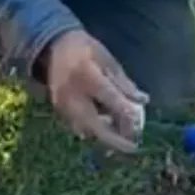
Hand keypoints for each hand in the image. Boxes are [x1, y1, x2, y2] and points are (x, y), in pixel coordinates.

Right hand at [42, 30, 147, 152]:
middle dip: (115, 140)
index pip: (111, 101)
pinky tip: (107, 129)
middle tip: (132, 148)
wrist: (52, 47)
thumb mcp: (107, 58)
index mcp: (87, 76)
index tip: (140, 127)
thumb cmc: (84, 49)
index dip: (127, 115)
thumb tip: (142, 100)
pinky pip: (78, 127)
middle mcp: (73, 95)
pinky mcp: (59, 111)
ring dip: (106, 137)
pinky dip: (94, 131)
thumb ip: (123, 81)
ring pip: (87, 130)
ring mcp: (63, 105)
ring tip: (123, 137)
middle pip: (96, 126)